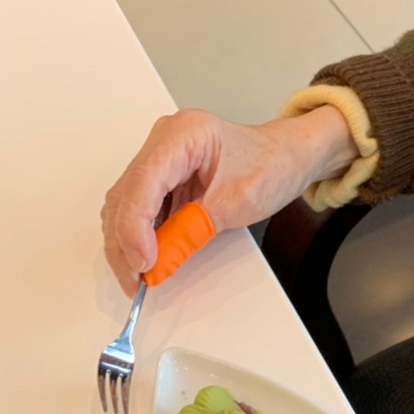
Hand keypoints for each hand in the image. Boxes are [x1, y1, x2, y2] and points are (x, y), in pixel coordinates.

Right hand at [100, 106, 357, 295]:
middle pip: (126, 194)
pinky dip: (139, 235)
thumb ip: (194, 231)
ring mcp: (160, 157)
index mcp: (185, 133)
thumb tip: (157, 263)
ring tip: (138, 276)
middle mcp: (164, 140)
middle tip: (134, 280)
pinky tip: (146, 258)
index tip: (142, 263)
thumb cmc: (273, 165)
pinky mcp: (163, 175)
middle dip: (124, 242)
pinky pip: (140, 207)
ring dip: (126, 242)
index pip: (144, 181)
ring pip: (125, 203)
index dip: (135, 227)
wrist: (288, 155)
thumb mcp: (239, 203)